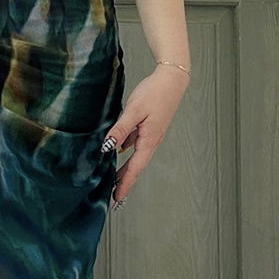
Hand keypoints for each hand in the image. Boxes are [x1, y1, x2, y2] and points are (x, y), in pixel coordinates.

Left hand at [104, 64, 188, 207]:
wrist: (172, 79)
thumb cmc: (155, 93)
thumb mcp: (134, 111)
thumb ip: (120, 130)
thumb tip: (107, 148)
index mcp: (148, 140)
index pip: (134, 168)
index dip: (125, 184)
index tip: (117, 199)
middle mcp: (151, 141)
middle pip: (136, 166)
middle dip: (126, 181)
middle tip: (116, 197)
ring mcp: (151, 134)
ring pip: (137, 156)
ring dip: (127, 169)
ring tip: (116, 179)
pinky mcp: (150, 126)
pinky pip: (137, 144)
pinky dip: (128, 152)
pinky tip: (120, 151)